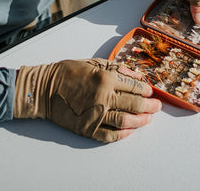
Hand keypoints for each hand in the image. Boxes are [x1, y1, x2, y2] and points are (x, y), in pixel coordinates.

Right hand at [14, 58, 160, 141]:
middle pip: (135, 105)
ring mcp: (95, 114)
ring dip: (141, 121)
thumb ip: (118, 69)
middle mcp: (103, 97)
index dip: (147, 91)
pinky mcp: (87, 128)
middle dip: (150, 107)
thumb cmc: (68, 73)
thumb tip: (138, 75)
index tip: (151, 93)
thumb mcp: (94, 63)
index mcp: (106, 78)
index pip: (135, 86)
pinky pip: (109, 135)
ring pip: (126, 121)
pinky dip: (122, 134)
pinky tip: (129, 131)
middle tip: (156, 107)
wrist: (44, 89)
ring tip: (147, 119)